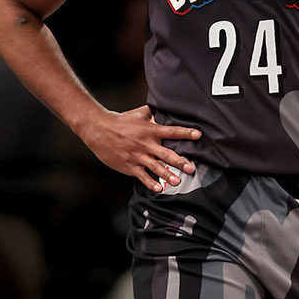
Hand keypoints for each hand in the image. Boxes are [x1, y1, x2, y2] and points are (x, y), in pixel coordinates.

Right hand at [76, 105, 200, 192]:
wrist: (100, 129)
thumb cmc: (120, 121)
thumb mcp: (139, 113)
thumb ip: (153, 113)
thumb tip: (164, 109)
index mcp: (150, 130)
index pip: (172, 131)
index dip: (186, 133)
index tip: (198, 135)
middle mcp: (146, 144)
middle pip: (167, 154)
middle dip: (180, 162)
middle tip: (191, 168)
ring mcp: (138, 156)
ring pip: (156, 167)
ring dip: (167, 175)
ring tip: (178, 181)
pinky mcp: (130, 166)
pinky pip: (142, 176)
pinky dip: (150, 183)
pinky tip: (159, 188)